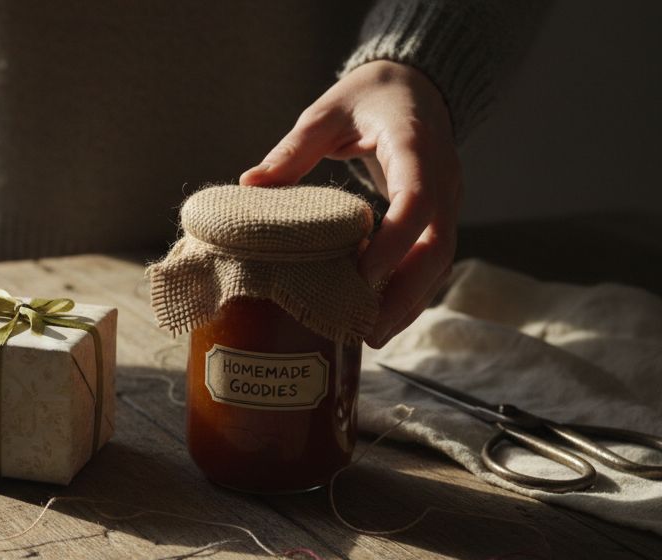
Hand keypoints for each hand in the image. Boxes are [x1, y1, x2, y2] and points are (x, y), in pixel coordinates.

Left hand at [240, 60, 460, 347]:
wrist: (417, 85)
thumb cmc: (369, 96)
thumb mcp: (328, 111)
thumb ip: (294, 148)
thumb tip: (249, 185)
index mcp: (416, 146)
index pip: (418, 200)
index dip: (394, 242)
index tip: (362, 275)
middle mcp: (443, 178)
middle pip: (438, 245)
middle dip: (406, 293)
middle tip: (366, 330)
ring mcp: (447, 199)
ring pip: (440, 261)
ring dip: (409, 302)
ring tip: (369, 337)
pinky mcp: (439, 216)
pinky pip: (431, 260)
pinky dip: (409, 291)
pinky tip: (379, 316)